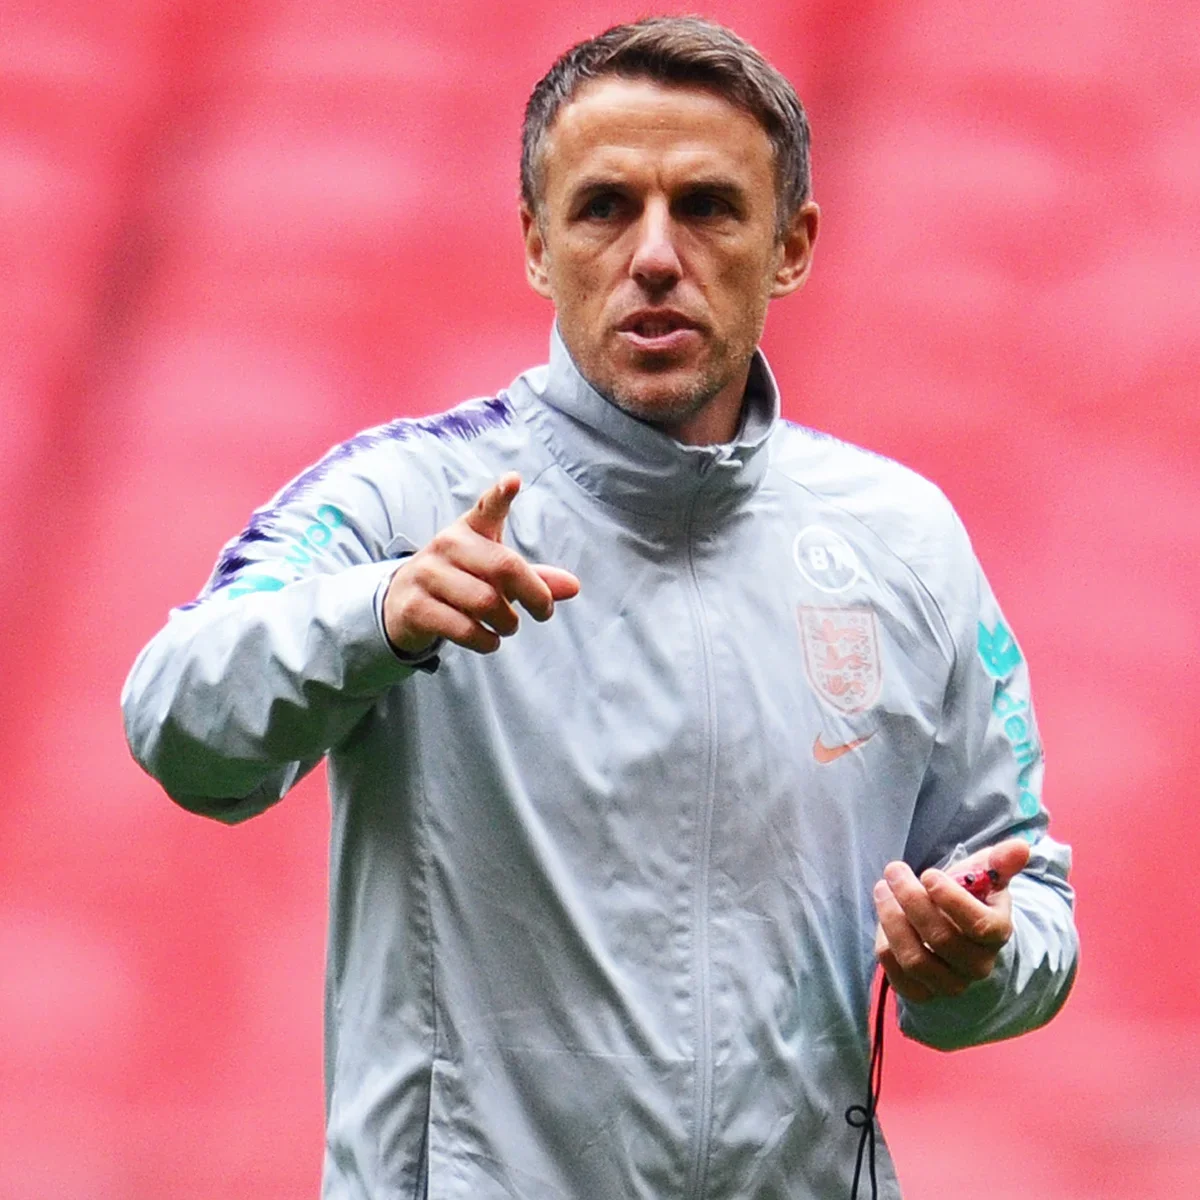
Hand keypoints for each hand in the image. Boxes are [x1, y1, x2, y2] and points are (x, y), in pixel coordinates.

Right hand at [383, 473, 580, 656]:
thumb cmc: (461, 584)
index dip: (500, 495)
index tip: (513, 480)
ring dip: (508, 623)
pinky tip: (489, 641)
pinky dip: (486, 641)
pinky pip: (464, 628)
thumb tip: (574, 586)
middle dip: (534, 595)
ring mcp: (427, 575)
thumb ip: (534, 579)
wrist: (402, 605)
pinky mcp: (415, 607)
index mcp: (469, 530)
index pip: (487, 508)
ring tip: (507, 626)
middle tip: (544, 612)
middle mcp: (447, 545)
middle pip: (504, 566)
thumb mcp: (496, 576)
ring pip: (486, 602)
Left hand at [872, 837, 1030, 1002]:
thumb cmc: (967, 897)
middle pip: (942, 939)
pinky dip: (886, 949)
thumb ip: (999, 862)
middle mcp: (977, 964)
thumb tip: (1020, 847)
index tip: (928, 874)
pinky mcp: (923, 993)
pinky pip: (900, 981)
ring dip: (892, 920)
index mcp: (996, 932)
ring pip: (916, 960)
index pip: (981, 925)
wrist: (955, 931)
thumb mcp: (983, 875)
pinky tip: (883, 922)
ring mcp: (950, 983)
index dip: (952, 899)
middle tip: (894, 871)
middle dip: (911, 900)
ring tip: (882, 890)